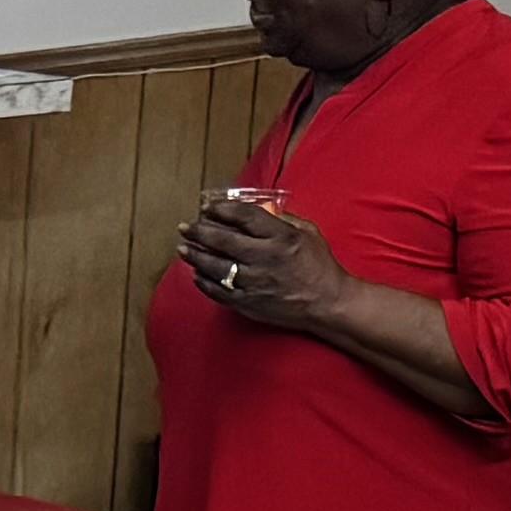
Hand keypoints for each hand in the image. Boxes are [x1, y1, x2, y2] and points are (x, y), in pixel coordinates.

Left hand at [176, 186, 351, 338]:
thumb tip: (259, 210)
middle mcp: (264, 258)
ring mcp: (254, 282)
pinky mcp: (249, 304)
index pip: (244, 217)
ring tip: (183, 249)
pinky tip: (197, 275)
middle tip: (186, 227)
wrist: (327, 303)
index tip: (208, 207)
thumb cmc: (319, 265)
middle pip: (223, 240)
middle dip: (200, 231)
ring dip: (196, 257)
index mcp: (280, 237)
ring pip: (216, 267)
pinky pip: (219, 292)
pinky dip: (205, 283)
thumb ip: (282, 219)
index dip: (222, 210)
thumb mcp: (307, 232)